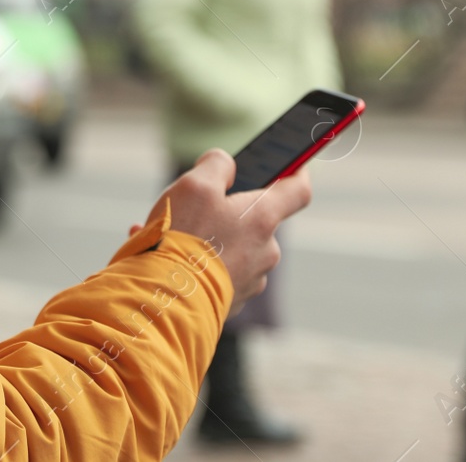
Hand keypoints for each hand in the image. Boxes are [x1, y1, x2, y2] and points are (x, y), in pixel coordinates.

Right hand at [138, 149, 311, 305]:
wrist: (167, 302)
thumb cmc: (184, 239)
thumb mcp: (195, 185)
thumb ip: (217, 165)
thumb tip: (225, 166)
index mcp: (263, 218)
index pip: (298, 190)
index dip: (297, 171)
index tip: (293, 163)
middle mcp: (266, 251)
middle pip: (256, 221)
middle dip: (230, 212)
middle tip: (196, 209)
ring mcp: (251, 280)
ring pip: (235, 248)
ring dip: (211, 240)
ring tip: (173, 238)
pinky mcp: (232, 302)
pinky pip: (220, 273)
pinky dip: (201, 264)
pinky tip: (170, 259)